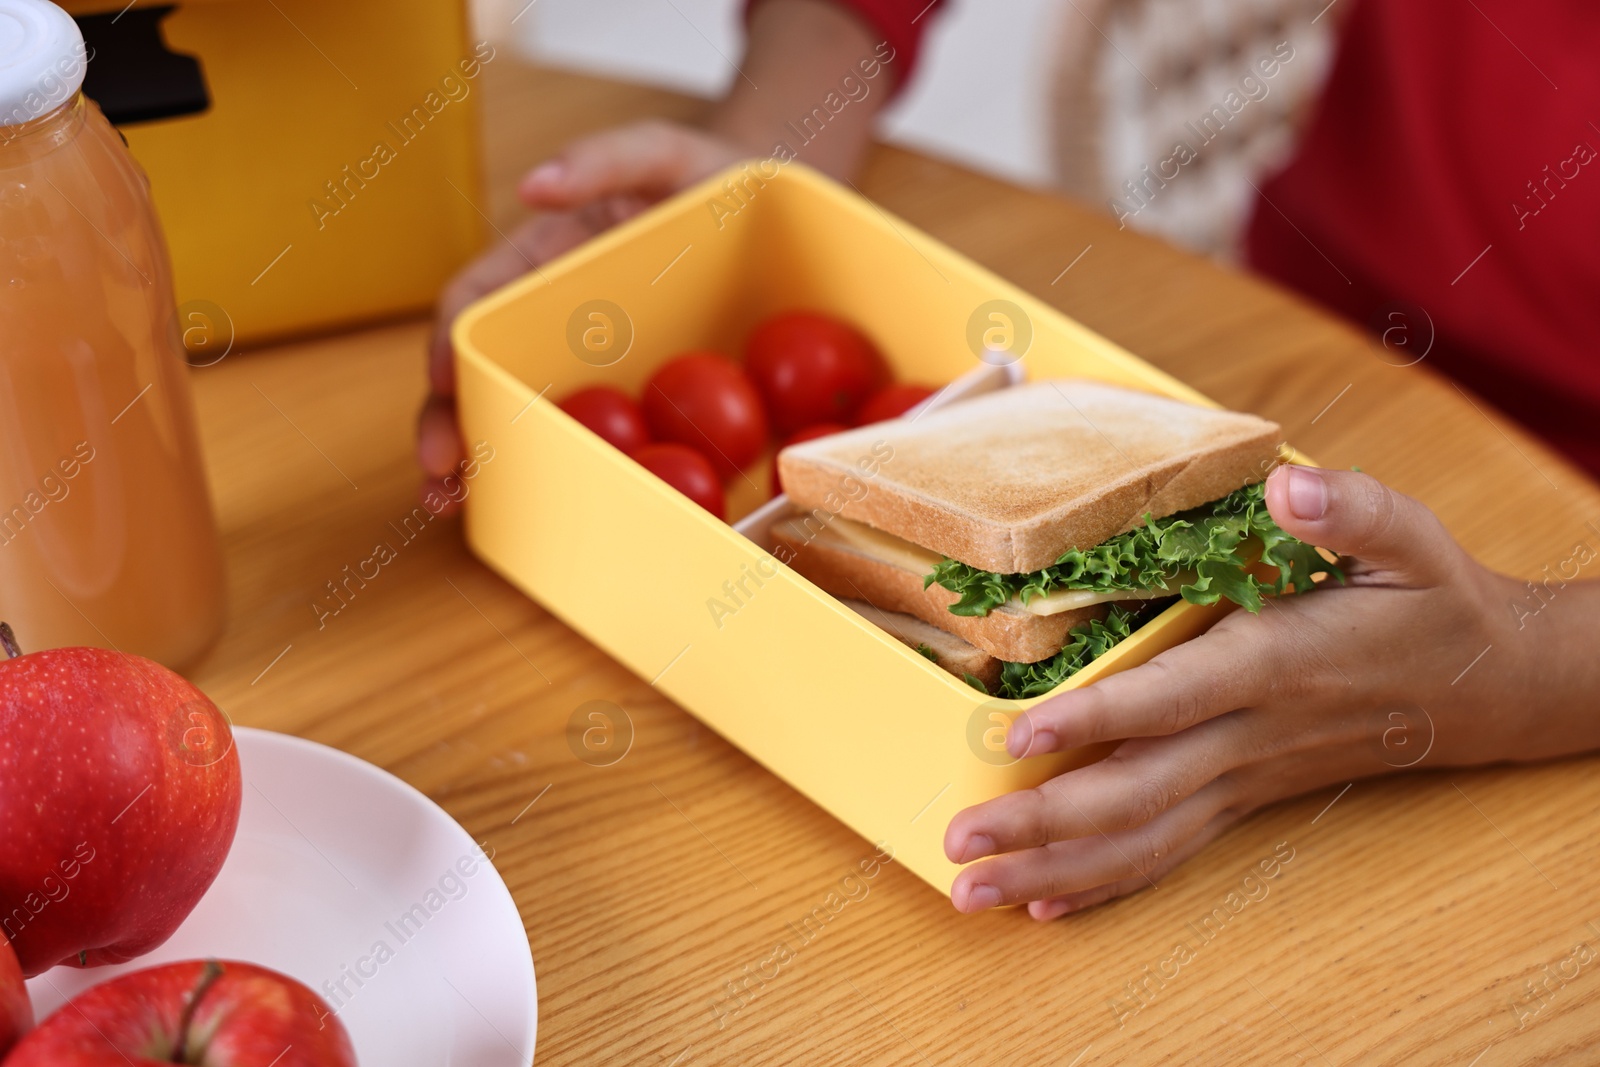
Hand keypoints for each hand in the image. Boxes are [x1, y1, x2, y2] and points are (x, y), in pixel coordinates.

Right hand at [417, 122, 748, 509]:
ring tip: (457, 509)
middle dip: (446, 428)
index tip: (442, 382)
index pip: (475, 303)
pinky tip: (547, 515)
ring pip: (517, 419)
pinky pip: (590, 441)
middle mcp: (550, 323)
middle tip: (439, 481)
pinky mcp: (631, 402)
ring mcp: (586, 368)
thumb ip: (604, 159)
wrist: (774, 221)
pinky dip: (561, 478)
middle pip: (479, 376)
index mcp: (541, 263)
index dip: (448, 342)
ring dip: (480, 468)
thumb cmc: (708, 180)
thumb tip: (534, 187)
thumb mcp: (661, 153)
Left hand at [944, 465, 1580, 918]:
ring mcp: (1242, 777)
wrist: (1485, 686)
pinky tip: (1043, 903)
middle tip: (959, 843)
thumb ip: (1350, 509)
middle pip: (1136, 793)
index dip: (1095, 719)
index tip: (1016, 732)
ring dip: (1053, 869)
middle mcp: (1248, 736)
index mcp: (1273, 664)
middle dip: (1043, 822)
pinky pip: (1168, 853)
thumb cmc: (1429, 601)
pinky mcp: (1242, 797)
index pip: (1171, 700)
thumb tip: (1289, 486)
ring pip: (1141, 839)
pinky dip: (1103, 883)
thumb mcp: (1407, 539)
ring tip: (973, 894)